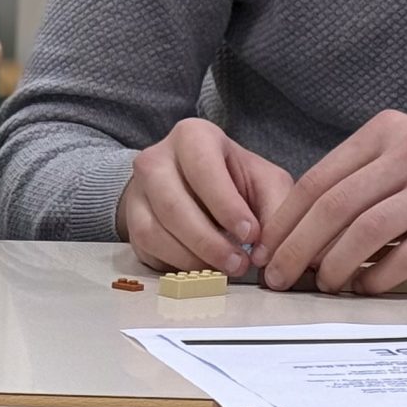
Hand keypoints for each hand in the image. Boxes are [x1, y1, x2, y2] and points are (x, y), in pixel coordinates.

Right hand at [116, 118, 292, 277]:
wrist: (191, 183)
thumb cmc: (232, 179)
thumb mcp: (263, 182)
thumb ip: (275, 208)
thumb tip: (265, 250)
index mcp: (192, 137)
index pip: (203, 170)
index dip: (227, 206)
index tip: (251, 235)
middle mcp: (156, 160)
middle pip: (173, 206)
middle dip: (209, 241)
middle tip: (237, 264)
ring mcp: (138, 192)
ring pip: (156, 232)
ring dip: (192, 258)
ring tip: (222, 269)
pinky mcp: (132, 221)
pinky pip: (148, 249)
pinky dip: (177, 264)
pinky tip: (202, 267)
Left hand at [259, 111, 406, 293]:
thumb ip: (359, 184)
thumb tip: (296, 234)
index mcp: (389, 131)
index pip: (319, 180)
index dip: (284, 222)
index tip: (264, 252)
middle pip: (334, 207)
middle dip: (297, 249)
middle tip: (279, 279)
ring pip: (365, 232)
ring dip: (334, 267)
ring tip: (324, 286)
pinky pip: (405, 255)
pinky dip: (377, 278)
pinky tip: (366, 288)